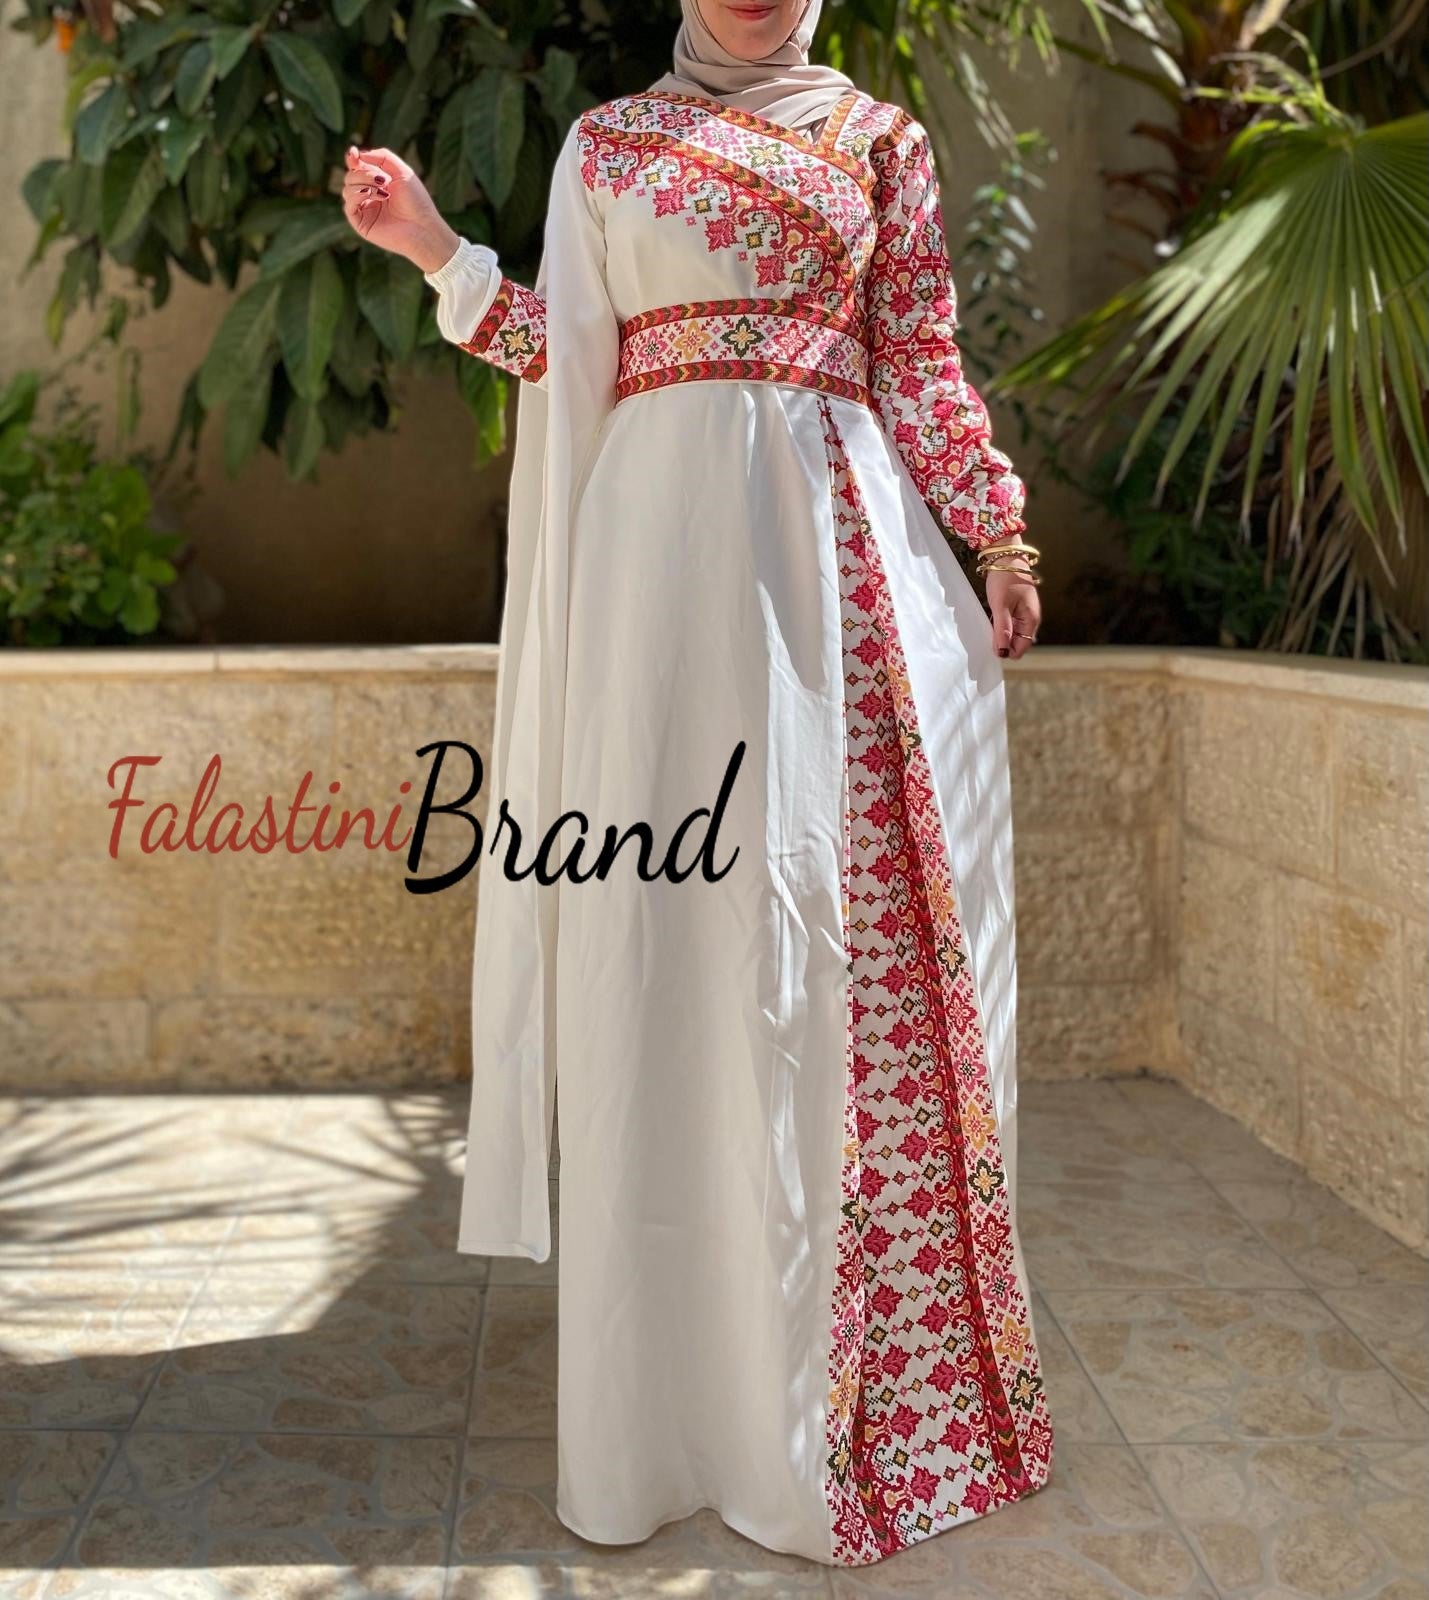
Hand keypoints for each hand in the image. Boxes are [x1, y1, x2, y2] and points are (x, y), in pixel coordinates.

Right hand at [341, 145, 459, 273]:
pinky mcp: (361, 224)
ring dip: (364, 184)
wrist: (422, 227)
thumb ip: (382, 156)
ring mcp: (364, 210)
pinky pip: (348, 206)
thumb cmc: (416, 200)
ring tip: (384, 192)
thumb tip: (358, 154)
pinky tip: (370, 195)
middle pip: (350, 176)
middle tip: (383, 180)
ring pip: (347, 189)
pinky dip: (357, 195)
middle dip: (364, 173)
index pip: (357, 167)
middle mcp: (369, 196)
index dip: (352, 158)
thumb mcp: (402, 171)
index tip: (354, 153)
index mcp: (377, 183)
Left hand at [985, 567, 1040, 658]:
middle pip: (1017, 643)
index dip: (1007, 651)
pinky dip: (1000, 625)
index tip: (992, 646)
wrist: (1006, 556)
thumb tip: (1002, 652)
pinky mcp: (1017, 608)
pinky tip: (991, 619)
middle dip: (1003, 642)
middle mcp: (1030, 619)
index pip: (1022, 648)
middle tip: (989, 631)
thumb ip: (1002, 630)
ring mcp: (1024, 613)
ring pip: (1012, 634)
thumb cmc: (1005, 578)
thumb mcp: (1000, 606)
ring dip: (1001, 634)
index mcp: (1031, 620)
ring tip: (990, 623)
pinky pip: (1009, 624)